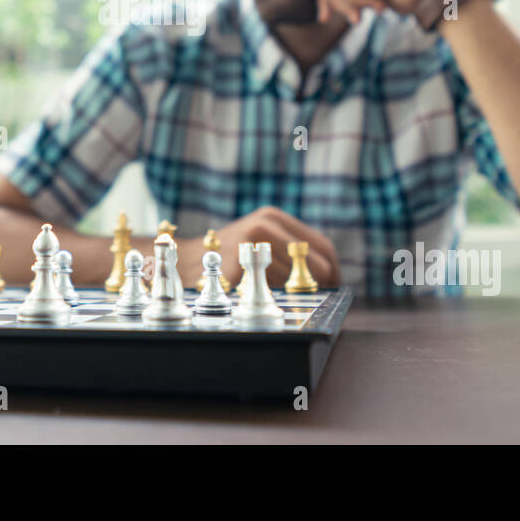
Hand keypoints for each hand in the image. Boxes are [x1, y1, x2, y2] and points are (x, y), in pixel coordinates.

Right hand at [183, 207, 341, 288]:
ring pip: (295, 282)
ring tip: (268, 293)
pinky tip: (253, 294)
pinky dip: (270, 298)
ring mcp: (252, 245)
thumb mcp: (259, 239)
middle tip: (313, 302)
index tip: (335, 290)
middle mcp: (265, 226)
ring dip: (290, 295)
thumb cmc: (228, 256)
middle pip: (317, 266)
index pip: (324, 247)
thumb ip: (290, 249)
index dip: (334, 272)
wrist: (183, 261)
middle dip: (319, 287)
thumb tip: (330, 277)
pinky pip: (273, 291)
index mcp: (273, 218)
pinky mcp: (240, 266)